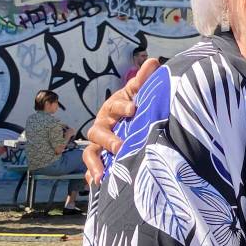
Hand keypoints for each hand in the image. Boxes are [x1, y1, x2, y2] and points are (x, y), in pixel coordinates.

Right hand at [83, 58, 160, 183]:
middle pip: (98, 132)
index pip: (115, 105)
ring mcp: (98, 144)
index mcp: (113, 108)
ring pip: (91, 153)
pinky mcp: (99, 160)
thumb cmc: (132, 107)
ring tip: (102, 175)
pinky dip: (92, 176)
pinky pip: (91, 169)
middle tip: (120, 147)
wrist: (125, 124)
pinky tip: (96, 185)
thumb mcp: (137, 95)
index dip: (123, 107)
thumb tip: (154, 61)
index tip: (134, 109)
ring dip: (95, 163)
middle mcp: (102, 126)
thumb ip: (143, 81)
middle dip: (108, 139)